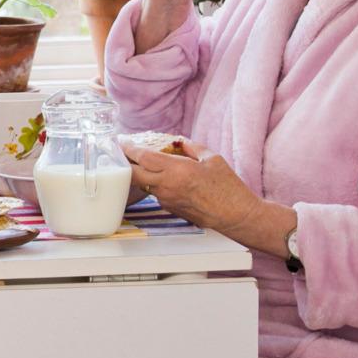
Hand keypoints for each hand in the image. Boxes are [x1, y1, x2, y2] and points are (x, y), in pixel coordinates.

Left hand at [120, 140, 295, 256]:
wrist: (236, 215)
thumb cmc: (228, 187)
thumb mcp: (212, 158)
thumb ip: (191, 147)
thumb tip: (178, 141)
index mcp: (177, 170)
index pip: (143, 157)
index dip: (129, 148)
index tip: (122, 141)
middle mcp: (167, 186)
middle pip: (134, 174)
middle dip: (126, 163)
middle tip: (123, 153)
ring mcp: (167, 200)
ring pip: (144, 184)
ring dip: (140, 174)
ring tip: (143, 163)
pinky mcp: (170, 209)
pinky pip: (157, 193)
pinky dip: (156, 184)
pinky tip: (165, 179)